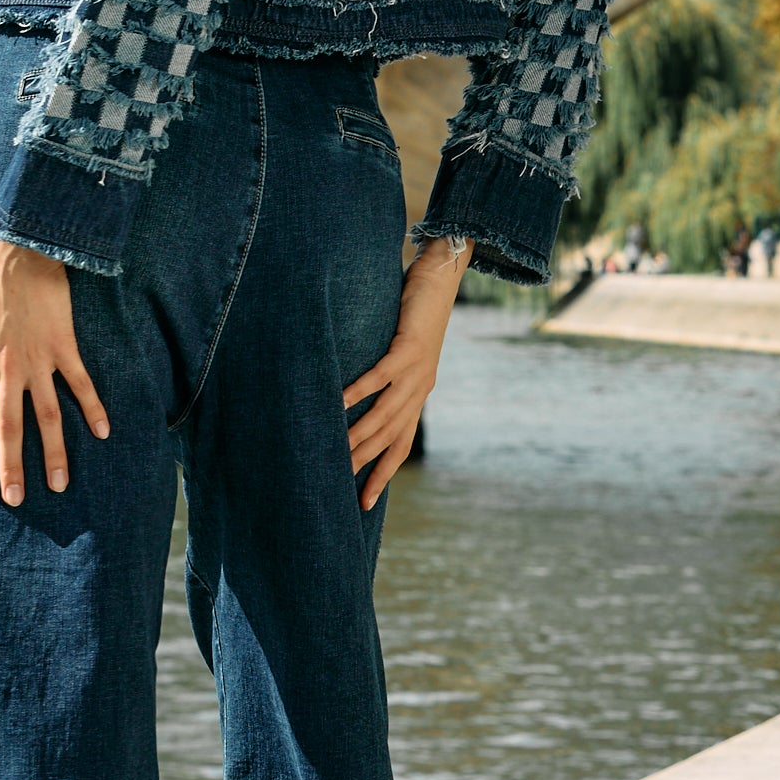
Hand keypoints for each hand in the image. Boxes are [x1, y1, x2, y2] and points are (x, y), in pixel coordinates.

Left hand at [0, 226, 109, 507]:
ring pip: (47, 414)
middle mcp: (9, 367)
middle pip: (10, 426)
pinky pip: (80, 383)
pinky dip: (92, 407)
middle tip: (18, 498)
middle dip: (12, 466)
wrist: (22, 243)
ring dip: (53, 451)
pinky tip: (103, 432)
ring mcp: (39, 358)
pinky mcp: (65, 345)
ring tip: (59, 483)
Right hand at [344, 240, 467, 508]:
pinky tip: (340, 403)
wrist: (442, 276)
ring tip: (337, 454)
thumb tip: (348, 396)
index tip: (364, 503)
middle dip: (367, 465)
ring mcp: (417, 370)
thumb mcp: (397, 351)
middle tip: (341, 487)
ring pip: (387, 414)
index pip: (400, 444)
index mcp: (418, 394)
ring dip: (361, 435)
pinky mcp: (410, 347)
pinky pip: (382, 376)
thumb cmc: (413, 311)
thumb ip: (381, 375)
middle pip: (391, 438)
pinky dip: (360, 391)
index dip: (383, 474)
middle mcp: (420, 389)